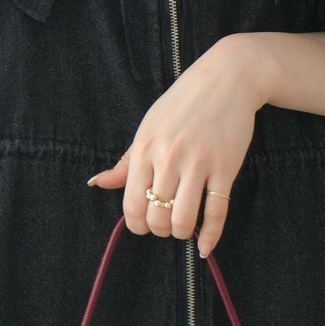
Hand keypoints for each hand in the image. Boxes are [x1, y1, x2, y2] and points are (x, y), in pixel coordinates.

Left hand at [85, 37, 260, 256]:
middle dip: (160, 230)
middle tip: (166, 225)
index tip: (144, 225)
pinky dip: (210, 236)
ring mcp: (198, 163)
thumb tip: (97, 183)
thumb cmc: (183, 103)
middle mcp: (168, 158)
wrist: (227, 78)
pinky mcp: (225, 167)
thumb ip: (126, 161)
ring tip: (183, 228)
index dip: (136, 225)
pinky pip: (216, 212)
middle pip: (157, 216)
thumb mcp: (149, 127)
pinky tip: (204, 247)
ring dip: (181, 232)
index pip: (132, 203)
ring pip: (183, 219)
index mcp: (145, 148)